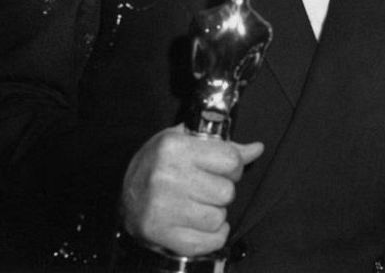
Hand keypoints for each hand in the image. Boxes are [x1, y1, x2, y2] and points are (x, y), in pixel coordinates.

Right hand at [119, 125, 263, 256]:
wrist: (126, 193)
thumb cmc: (160, 163)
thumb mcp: (187, 142)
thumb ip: (225, 147)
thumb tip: (257, 149)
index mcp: (175, 148)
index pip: (231, 161)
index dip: (234, 167)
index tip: (223, 169)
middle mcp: (167, 176)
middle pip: (226, 192)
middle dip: (222, 191)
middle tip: (207, 188)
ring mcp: (162, 207)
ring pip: (218, 218)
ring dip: (215, 214)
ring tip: (199, 205)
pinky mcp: (160, 233)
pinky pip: (207, 242)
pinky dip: (213, 237)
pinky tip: (202, 225)